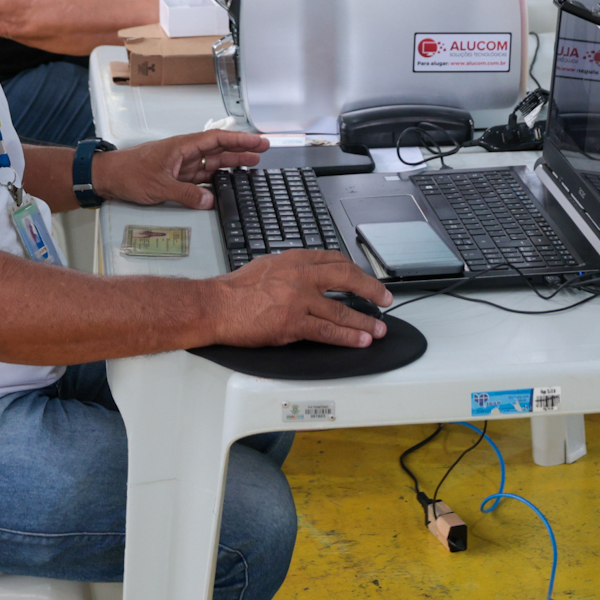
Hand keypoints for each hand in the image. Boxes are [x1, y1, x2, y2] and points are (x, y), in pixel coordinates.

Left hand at [96, 129, 267, 208]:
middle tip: (263, 150)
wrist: (109, 178)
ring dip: (232, 163)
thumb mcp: (159, 186)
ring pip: (213, 163)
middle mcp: (186, 153)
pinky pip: (202, 176)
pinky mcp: (178, 177)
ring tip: (253, 164)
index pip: (218, 139)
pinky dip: (216, 179)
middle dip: (242, 149)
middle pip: (220, 149)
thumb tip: (208, 201)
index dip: (240, 140)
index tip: (258, 142)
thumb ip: (186, 194)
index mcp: (183, 146)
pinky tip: (227, 182)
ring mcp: (182, 165)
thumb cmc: (128, 173)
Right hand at [208, 251, 392, 347]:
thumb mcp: (267, 265)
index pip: (335, 260)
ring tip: (379, 328)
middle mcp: (300, 276)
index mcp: (295, 259)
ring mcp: (298, 300)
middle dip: (370, 289)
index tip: (365, 279)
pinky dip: (347, 336)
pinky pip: (327, 330)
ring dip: (364, 320)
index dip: (356, 271)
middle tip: (384, 299)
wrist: (216, 305)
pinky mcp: (292, 323)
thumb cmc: (235, 289)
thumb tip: (309, 275)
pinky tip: (360, 340)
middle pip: (347, 278)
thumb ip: (292, 269)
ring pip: (341, 309)